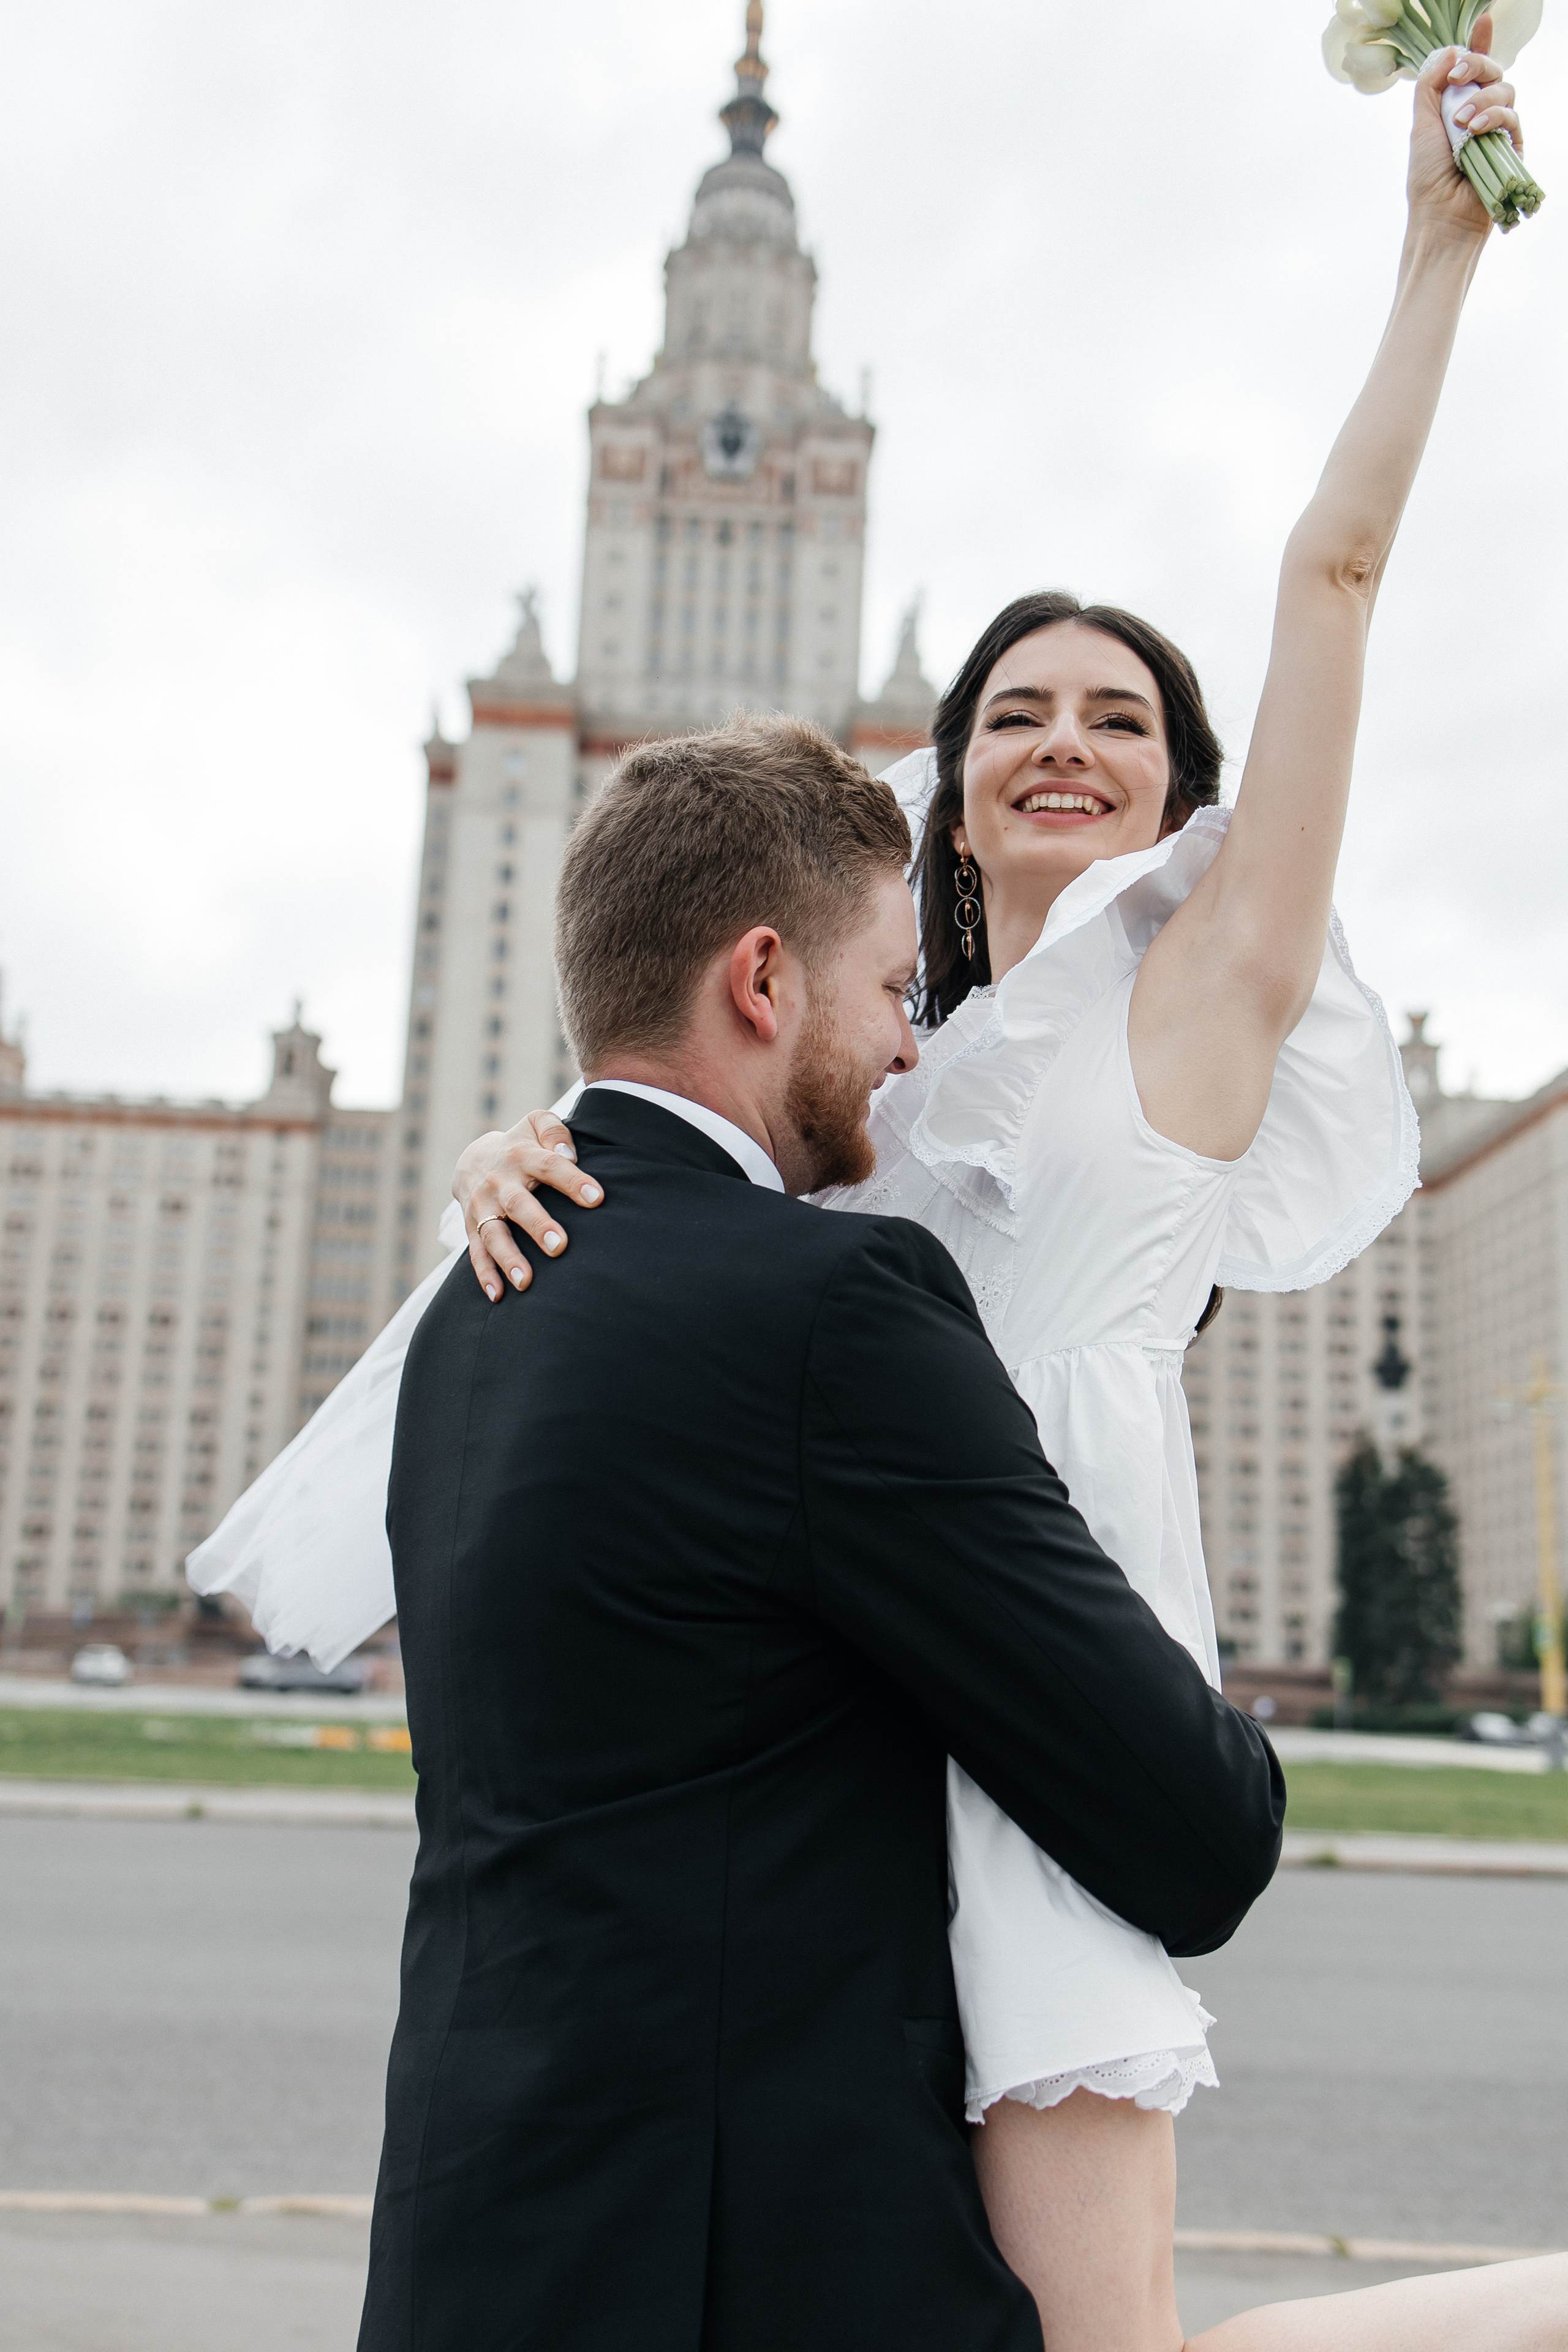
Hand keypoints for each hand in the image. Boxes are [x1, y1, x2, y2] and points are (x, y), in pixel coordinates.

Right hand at [454, 1111, 602, 1300]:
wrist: (472, 1159)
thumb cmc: (521, 1145)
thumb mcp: (535, 1123)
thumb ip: (553, 1130)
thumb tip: (568, 1153)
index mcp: (521, 1155)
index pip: (549, 1166)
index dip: (572, 1181)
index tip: (596, 1198)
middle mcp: (499, 1182)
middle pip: (518, 1204)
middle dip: (537, 1225)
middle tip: (559, 1246)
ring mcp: (482, 1207)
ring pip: (493, 1234)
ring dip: (508, 1258)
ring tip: (526, 1282)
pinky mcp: (472, 1227)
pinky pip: (476, 1253)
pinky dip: (484, 1274)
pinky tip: (497, 1295)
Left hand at [1407, 29, 1519, 241]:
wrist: (1439, 215)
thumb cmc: (1426, 177)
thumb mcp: (1421, 124)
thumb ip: (1431, 86)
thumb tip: (1450, 52)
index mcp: (1457, 107)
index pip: (1472, 70)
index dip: (1479, 44)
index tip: (1483, 21)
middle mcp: (1480, 114)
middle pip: (1492, 70)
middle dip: (1477, 64)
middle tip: (1458, 76)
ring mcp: (1498, 129)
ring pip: (1505, 89)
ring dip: (1482, 99)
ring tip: (1461, 122)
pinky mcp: (1512, 146)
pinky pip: (1512, 116)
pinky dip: (1493, 117)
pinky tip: (1475, 129)